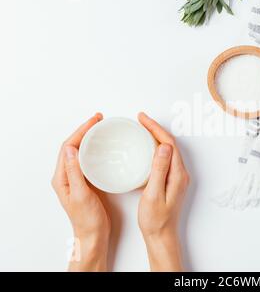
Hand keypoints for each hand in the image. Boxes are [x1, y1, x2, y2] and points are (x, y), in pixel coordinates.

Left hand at [52, 113, 110, 271]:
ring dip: (89, 138)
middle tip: (98, 120)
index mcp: (62, 177)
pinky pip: (88, 160)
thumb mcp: (80, 194)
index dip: (80, 132)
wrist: (93, 234)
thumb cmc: (86, 219)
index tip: (93, 122)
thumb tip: (70, 148)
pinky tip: (103, 147)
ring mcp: (77, 178)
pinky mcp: (86, 181)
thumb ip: (74, 171)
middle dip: (84, 130)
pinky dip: (94, 149)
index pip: (68, 147)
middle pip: (73, 146)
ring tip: (100, 128)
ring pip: (80, 151)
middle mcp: (67, 175)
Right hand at [138, 112, 189, 271]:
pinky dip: (155, 148)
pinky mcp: (171, 181)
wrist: (161, 236)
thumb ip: (159, 170)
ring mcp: (176, 177)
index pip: (169, 143)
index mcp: (177, 174)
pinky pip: (164, 159)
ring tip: (142, 129)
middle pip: (170, 144)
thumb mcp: (153, 194)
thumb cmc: (156, 220)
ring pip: (168, 150)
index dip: (156, 128)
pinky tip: (145, 148)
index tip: (142, 119)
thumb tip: (163, 147)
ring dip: (156, 137)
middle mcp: (180, 174)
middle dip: (155, 129)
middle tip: (140, 120)